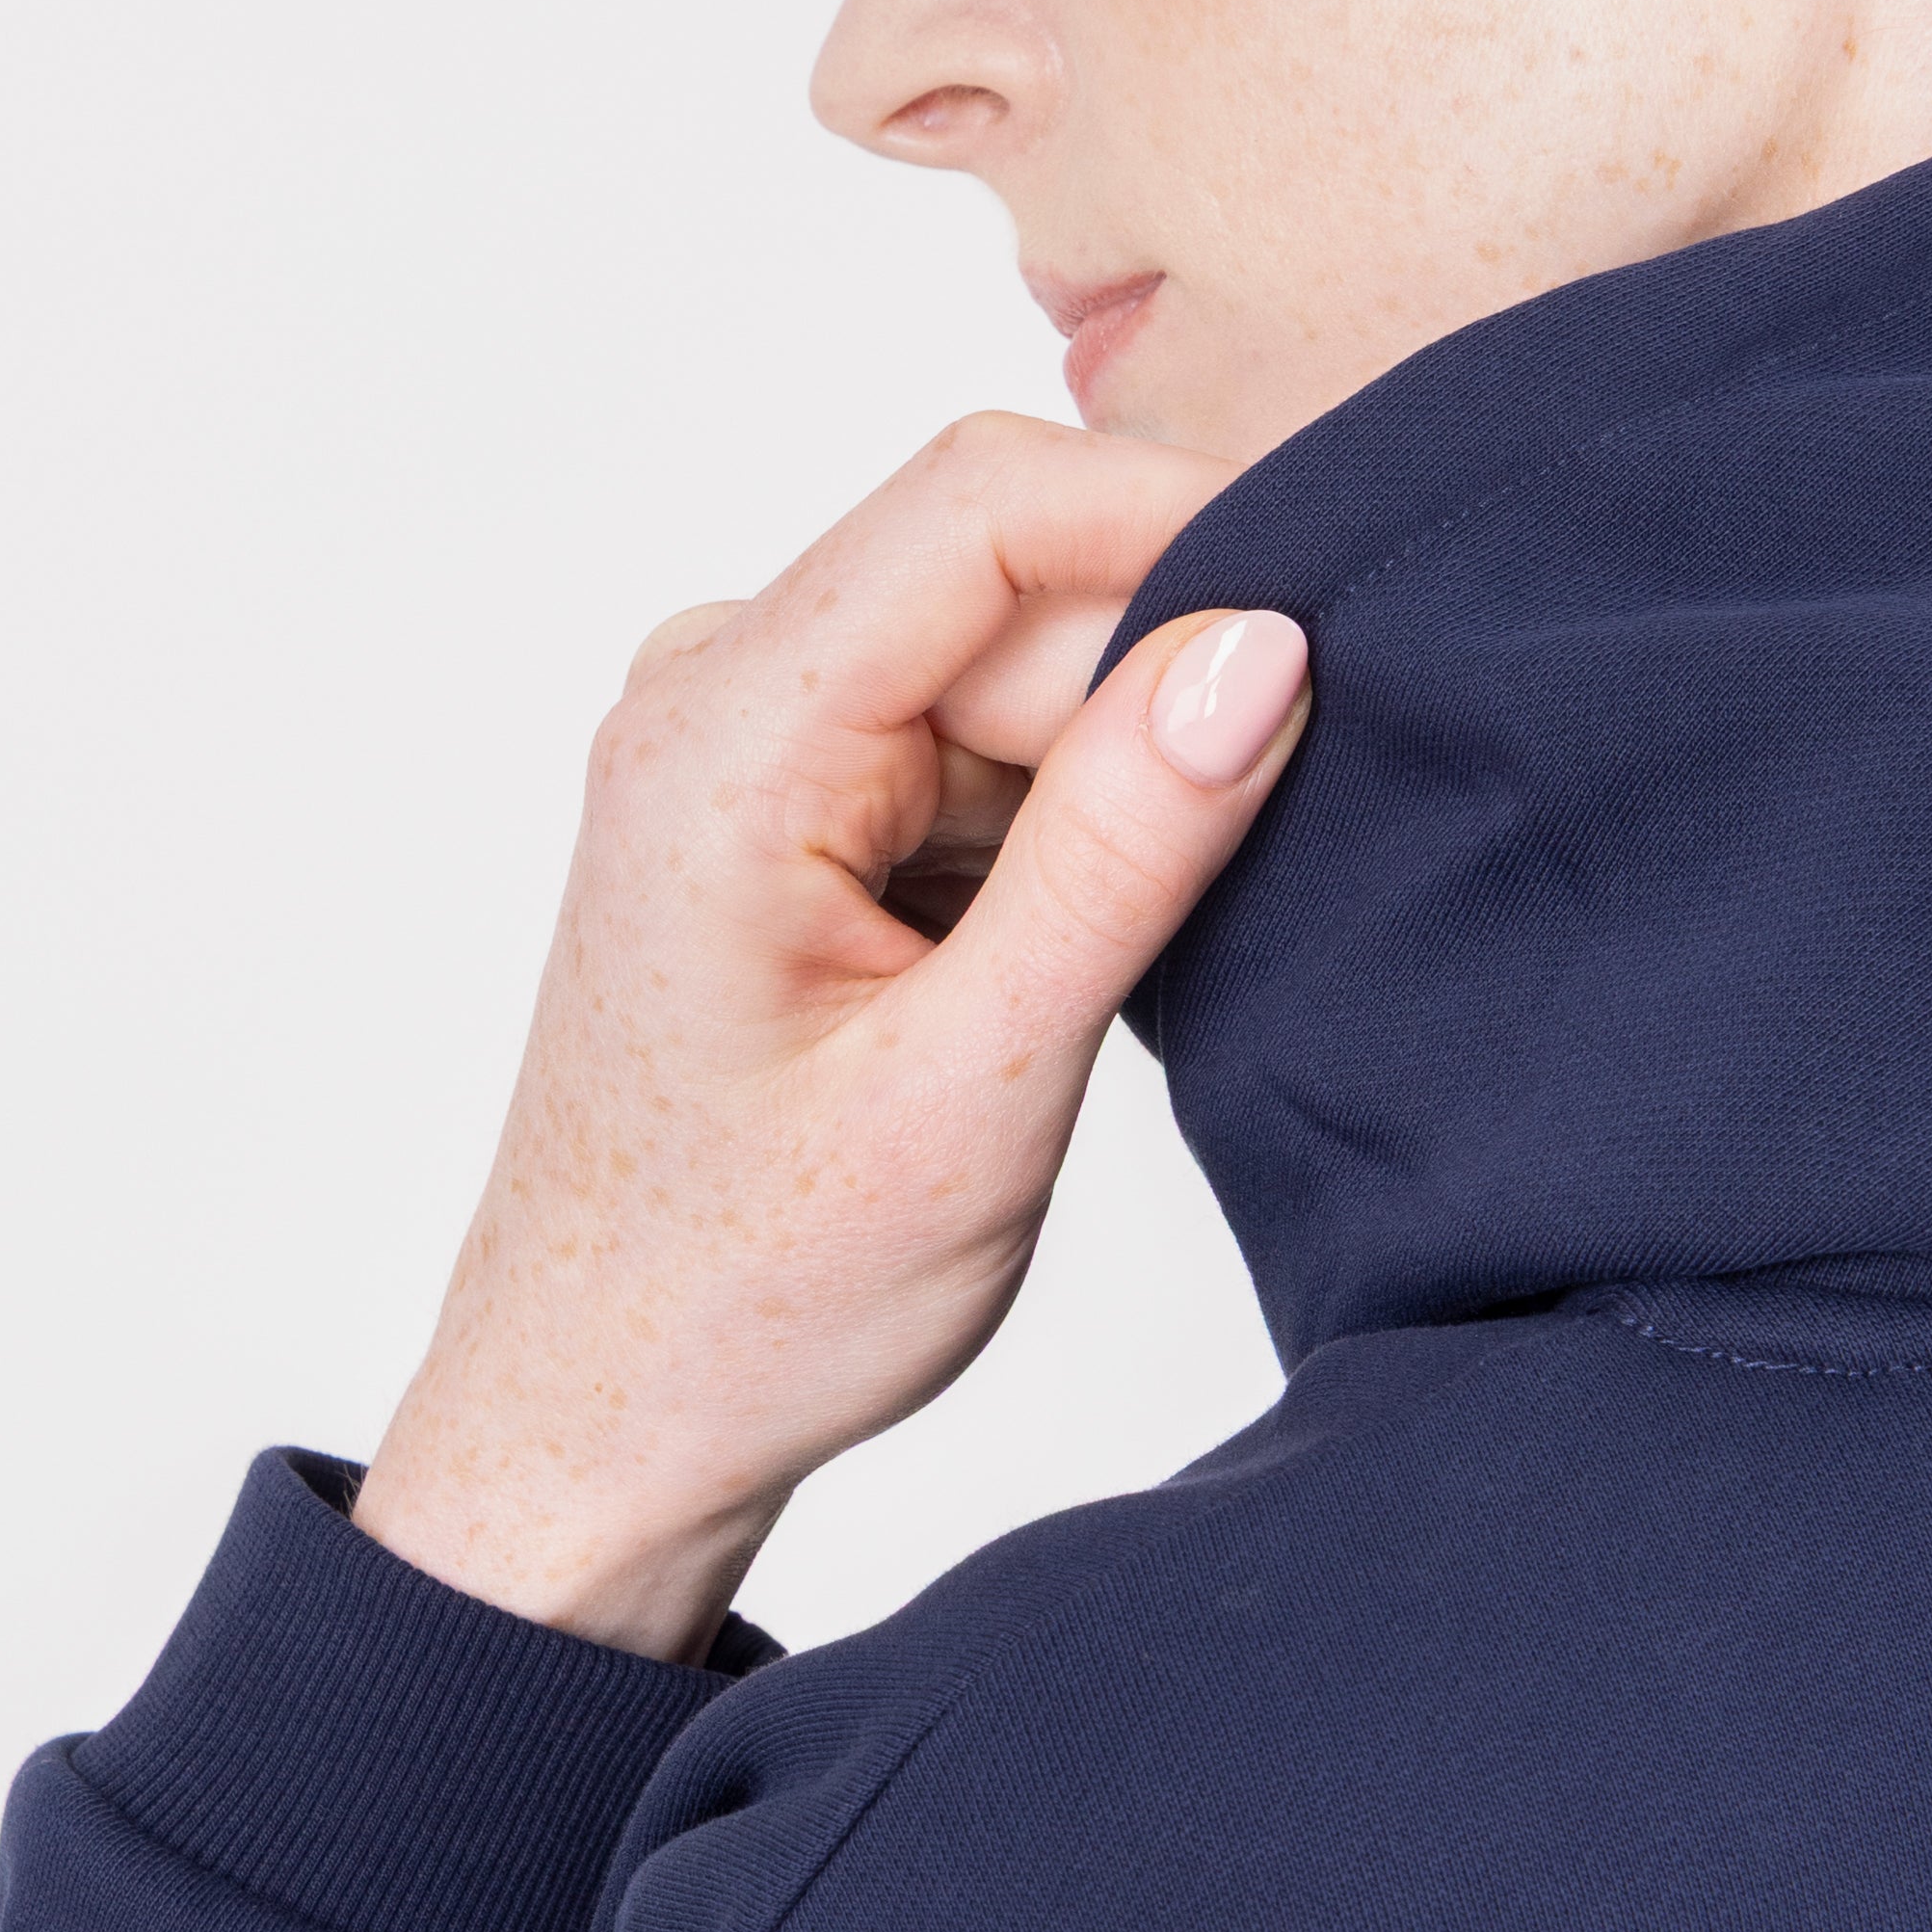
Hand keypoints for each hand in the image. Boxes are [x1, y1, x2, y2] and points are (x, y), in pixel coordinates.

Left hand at [350, 414, 1299, 1662]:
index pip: (985, 503)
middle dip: (1155, 683)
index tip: (1333, 611)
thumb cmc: (743, 1299)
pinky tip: (1054, 951)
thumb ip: (1121, 849)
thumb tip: (1258, 644)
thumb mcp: (975, 1088)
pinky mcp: (798, 785)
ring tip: (1097, 961)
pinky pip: (986, 719)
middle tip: (1224, 872)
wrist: (598, 1428)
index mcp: (724, 736)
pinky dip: (1067, 809)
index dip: (1178, 517)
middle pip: (1017, 575)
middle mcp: (717, 690)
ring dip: (1113, 766)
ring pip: (1019, 647)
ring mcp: (751, 733)